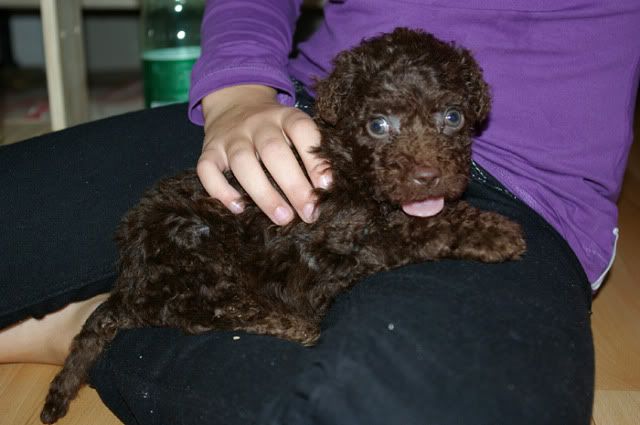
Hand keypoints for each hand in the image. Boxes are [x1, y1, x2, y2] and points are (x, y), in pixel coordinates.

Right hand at [197, 84, 331, 224]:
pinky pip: (207, 169)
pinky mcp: (209, 150)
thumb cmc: (275, 128)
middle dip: (293, 184)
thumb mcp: (294, 129)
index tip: (326, 186)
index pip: (302, 130)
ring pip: (243, 162)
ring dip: (264, 192)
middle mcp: (257, 123)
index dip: (315, 158)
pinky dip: (220, 190)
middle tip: (309, 212)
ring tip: (283, 217)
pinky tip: (239, 209)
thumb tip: (327, 190)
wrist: (234, 101)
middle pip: (274, 151)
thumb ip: (309, 151)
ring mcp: (230, 136)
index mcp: (284, 116)